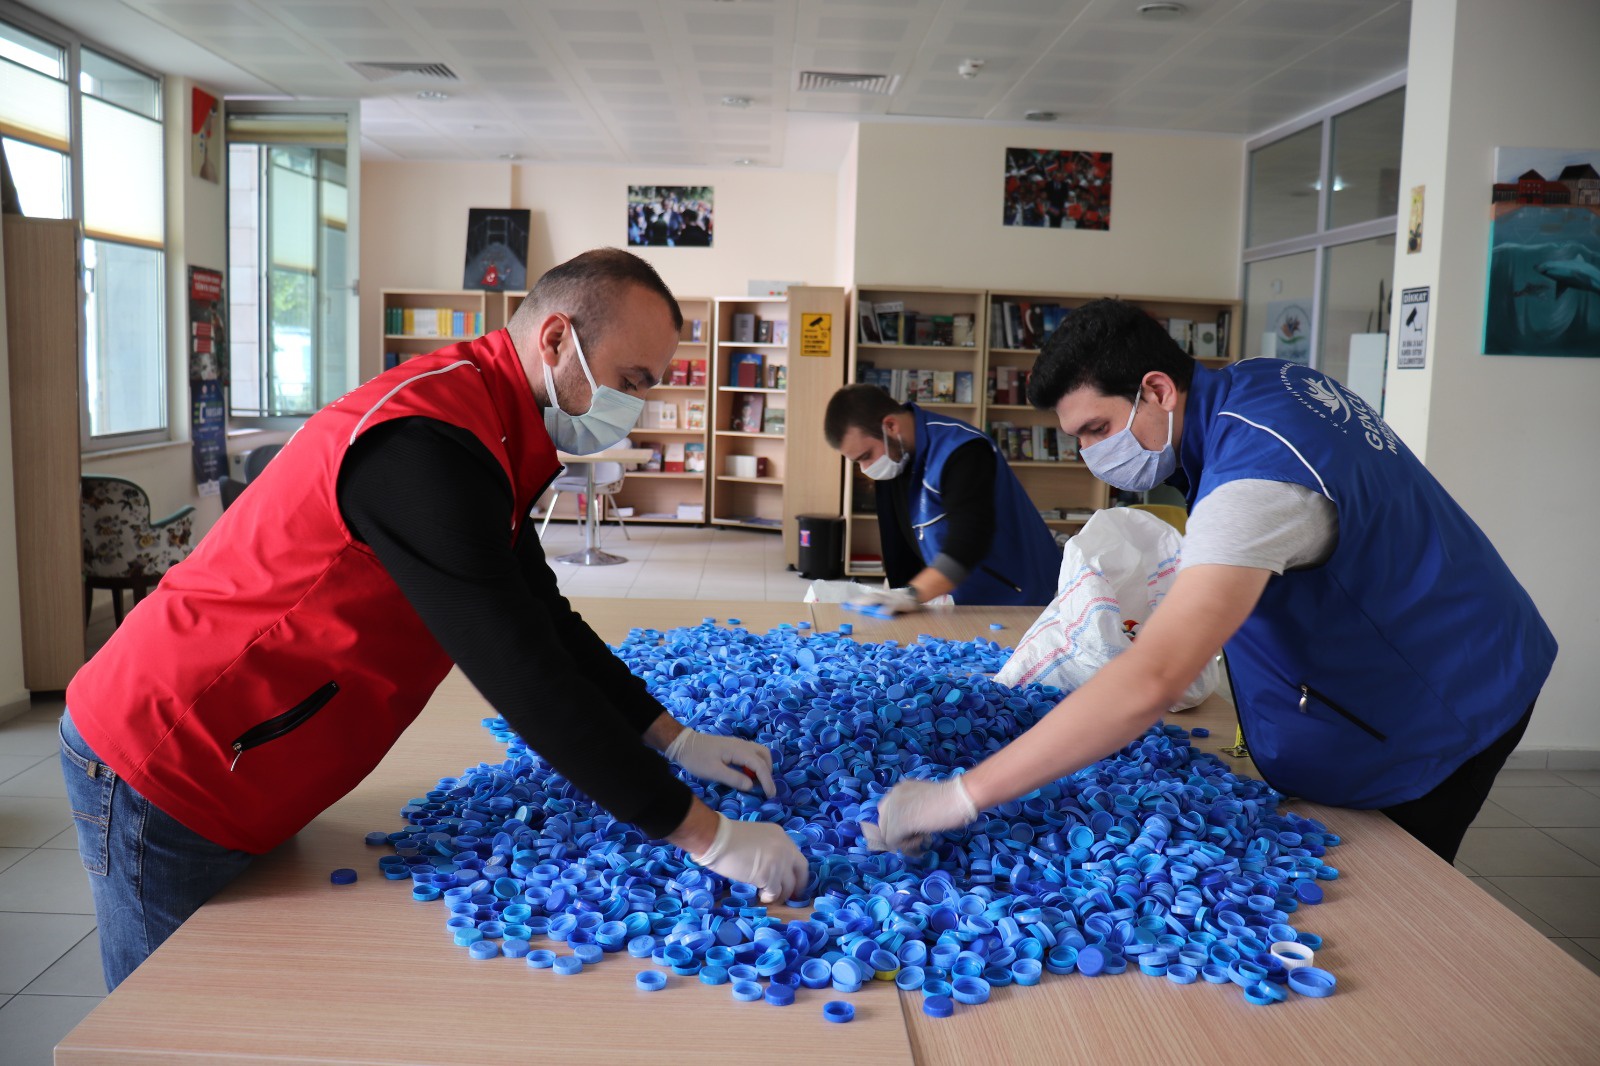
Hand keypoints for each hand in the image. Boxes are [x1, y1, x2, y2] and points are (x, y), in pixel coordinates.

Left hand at [665, 728, 775, 795]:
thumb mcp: (713, 772)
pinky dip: (756, 764)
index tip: (770, 795)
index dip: (767, 781)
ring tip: (758, 783)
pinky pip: (752, 754)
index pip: (760, 765)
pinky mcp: (734, 746)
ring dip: (763, 767)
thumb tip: (751, 786)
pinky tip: (748, 775)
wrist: (684, 744)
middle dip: (768, 773)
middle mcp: (742, 744)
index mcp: (739, 750)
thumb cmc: (697, 758)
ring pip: (760, 753)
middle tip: (765, 789)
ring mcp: (738, 744)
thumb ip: (734, 779)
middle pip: (764, 756)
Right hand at [692, 815, 808, 903]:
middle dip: (797, 887)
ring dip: (778, 895)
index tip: (793, 883)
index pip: (798, 858)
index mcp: (782, 836)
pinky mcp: (768, 876)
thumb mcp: (757, 838)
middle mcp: (785, 849)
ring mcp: (779, 863)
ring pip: (787, 887)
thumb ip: (769, 850)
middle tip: (789, 897)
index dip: (797, 873)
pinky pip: (774, 893)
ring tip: (766, 896)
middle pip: (800, 873)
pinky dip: (768, 897)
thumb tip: (771, 868)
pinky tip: (760, 896)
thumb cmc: (728, 838)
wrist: (717, 839)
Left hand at [846, 585, 921, 614]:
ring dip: (869, 603)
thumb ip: (878, 603)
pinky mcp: (899, 604)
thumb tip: (865, 608)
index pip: (867, 596)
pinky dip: (886, 610)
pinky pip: (891, 607)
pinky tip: (880, 614)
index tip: (847, 604)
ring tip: (860, 607)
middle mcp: (884, 595)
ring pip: (878, 599)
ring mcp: (891, 598)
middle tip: (852, 606)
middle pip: (871, 597)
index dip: (858, 599)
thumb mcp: (888, 600)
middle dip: (861, 601)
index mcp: (881, 595)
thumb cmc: (899, 600)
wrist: (914, 595)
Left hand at [862, 777, 976, 854]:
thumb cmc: (951, 799)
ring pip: (887, 834)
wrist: (959, 797)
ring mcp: (893, 809)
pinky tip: (922, 839)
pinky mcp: (898, 823)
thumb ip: (912, 809)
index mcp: (898, 789)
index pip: (886, 812)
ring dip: (903, 840)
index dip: (897, 824)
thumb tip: (909, 827)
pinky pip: (893, 841)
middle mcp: (891, 796)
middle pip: (883, 824)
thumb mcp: (924, 801)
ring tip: (921, 837)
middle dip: (898, 834)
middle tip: (918, 836)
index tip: (913, 830)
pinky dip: (907, 845)